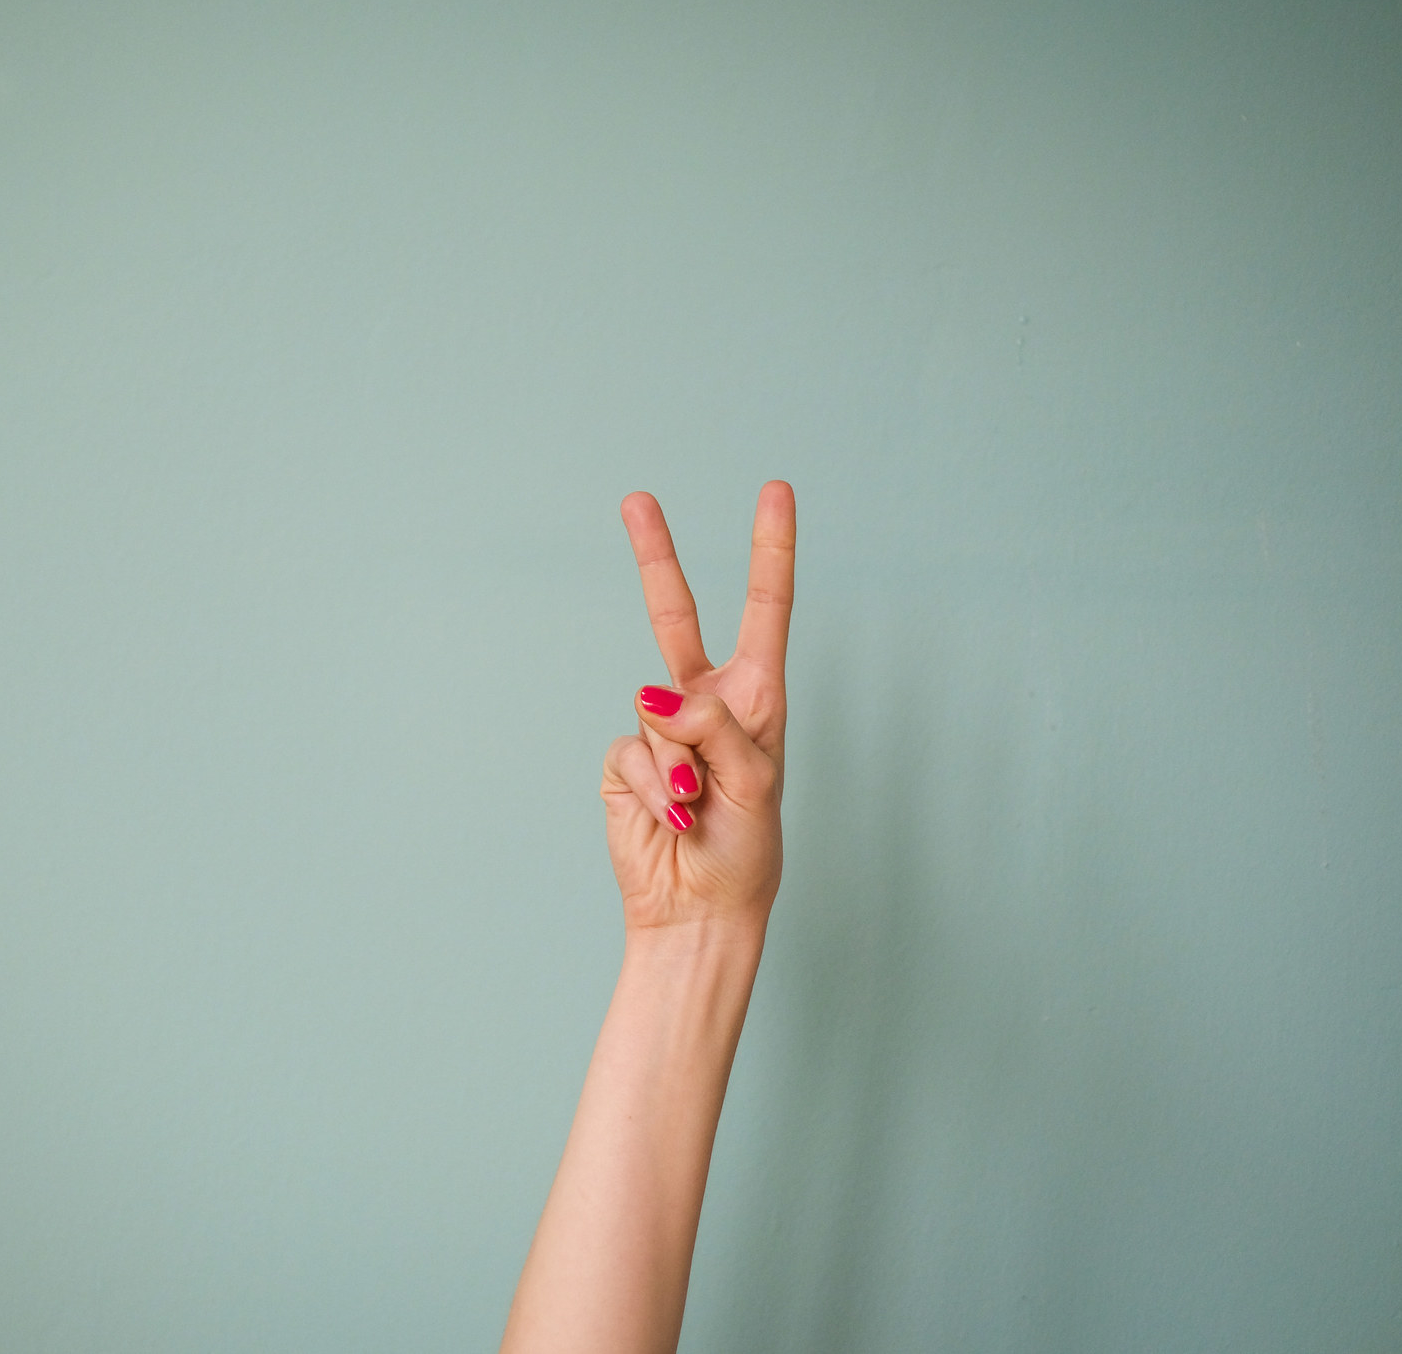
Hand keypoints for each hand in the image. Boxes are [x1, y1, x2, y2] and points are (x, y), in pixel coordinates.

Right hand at [600, 483, 793, 934]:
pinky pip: (632, 752)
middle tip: (636, 499)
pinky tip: (671, 818)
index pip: (765, 609)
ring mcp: (660, 729)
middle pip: (674, 614)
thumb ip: (714, 727)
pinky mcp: (625, 760)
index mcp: (756, 697)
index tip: (776, 491)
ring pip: (656, 708)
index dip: (770, 550)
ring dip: (681, 764)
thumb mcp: (754, 784)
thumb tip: (654, 694)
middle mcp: (706, 701)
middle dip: (654, 556)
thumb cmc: (744, 852)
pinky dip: (654, 790)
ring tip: (699, 808)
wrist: (697, 911)